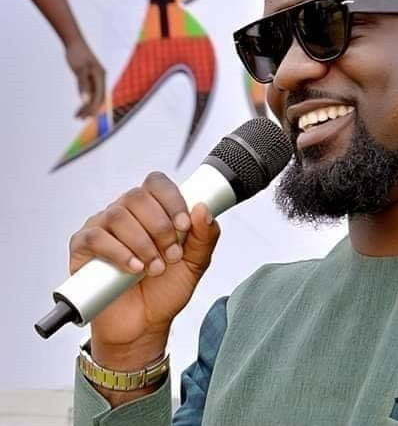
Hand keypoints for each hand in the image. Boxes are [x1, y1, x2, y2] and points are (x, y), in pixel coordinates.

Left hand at [65, 39, 105, 118]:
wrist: (74, 41)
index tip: (83, 117)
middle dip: (90, 109)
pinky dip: (86, 98)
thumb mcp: (79, 70)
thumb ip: (82, 86)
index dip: (91, 108)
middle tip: (78, 118)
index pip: (98, 97)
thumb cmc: (77, 54)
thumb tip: (85, 101)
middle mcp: (101, 78)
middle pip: (98, 98)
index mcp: (101, 77)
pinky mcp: (91, 76)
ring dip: (88, 106)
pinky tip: (81, 103)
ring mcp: (97, 77)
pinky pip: (91, 91)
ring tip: (78, 115)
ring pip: (95, 95)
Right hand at [69, 172, 220, 369]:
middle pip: (137, 196)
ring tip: (155, 268)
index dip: (171, 199)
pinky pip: (95, 237)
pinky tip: (134, 269)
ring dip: (142, 243)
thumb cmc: (166, 290)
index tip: (185, 225)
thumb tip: (203, 208)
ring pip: (117, 216)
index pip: (156, 183)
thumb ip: (205, 236)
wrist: (143, 325)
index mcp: (152, 210)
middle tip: (171, 256)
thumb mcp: (195, 264)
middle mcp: (124, 213)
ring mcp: (101, 228)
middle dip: (160, 227)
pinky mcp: (82, 249)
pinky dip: (118, 252)